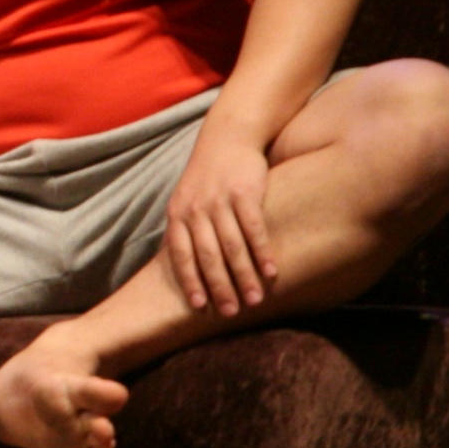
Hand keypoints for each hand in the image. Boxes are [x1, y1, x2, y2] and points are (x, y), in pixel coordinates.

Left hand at [160, 132, 276, 317]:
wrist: (228, 135)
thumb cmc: (207, 176)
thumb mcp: (186, 200)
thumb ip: (185, 230)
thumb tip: (185, 269)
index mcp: (178, 214)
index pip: (181, 255)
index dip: (190, 281)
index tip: (200, 307)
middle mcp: (196, 208)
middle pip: (207, 256)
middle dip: (219, 287)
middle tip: (231, 312)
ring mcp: (220, 200)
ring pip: (232, 247)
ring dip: (244, 276)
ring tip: (254, 299)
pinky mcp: (245, 193)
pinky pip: (254, 229)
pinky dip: (262, 253)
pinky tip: (271, 272)